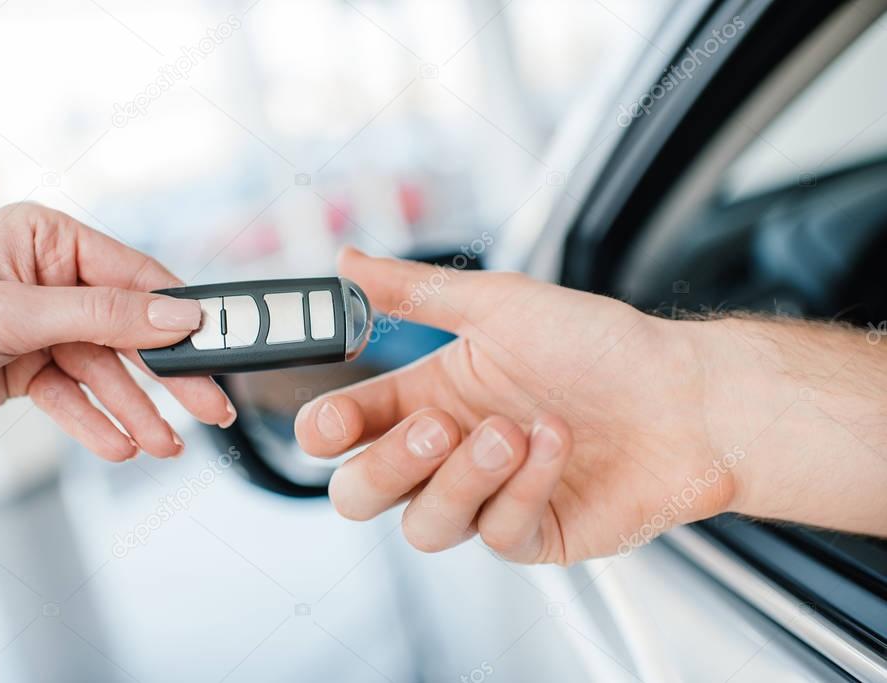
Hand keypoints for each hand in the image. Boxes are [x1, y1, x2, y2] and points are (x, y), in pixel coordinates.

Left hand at [0, 202, 234, 460]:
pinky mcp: (25, 367)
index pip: (134, 276)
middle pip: (127, 329)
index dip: (177, 316)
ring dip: (134, 411)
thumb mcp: (14, 314)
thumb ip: (103, 316)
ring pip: (103, 371)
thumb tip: (179, 318)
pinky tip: (119, 445)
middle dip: (166, 374)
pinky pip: (73, 396)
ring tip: (163, 445)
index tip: (215, 348)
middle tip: (210, 406)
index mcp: (47, 240)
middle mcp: (48, 278)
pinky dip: (94, 422)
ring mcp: (38, 325)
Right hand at [296, 248, 886, 563]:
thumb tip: (346, 261)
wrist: (688, 396)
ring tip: (512, 431)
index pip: (350, 429)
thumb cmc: (602, 345)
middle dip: (385, 467)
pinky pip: (497, 532)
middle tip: (432, 428)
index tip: (330, 423)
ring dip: (461, 479)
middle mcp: (451, 453)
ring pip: (425, 525)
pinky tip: (556, 446)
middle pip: (364, 494)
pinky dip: (523, 487)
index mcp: (431, 395)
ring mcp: (489, 498)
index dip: (328, 432)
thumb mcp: (500, 303)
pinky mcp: (532, 533)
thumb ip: (414, 291)